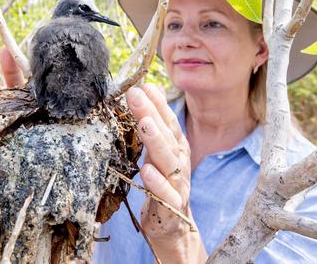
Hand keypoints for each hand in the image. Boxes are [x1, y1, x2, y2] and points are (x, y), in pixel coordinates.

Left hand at [126, 84, 205, 261]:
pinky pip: (166, 195)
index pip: (169, 123)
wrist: (173, 230)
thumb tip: (143, 94)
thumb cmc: (162, 188)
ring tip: (145, 123)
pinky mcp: (171, 210)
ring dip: (157, 142)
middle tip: (136, 95)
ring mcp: (178, 187)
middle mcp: (180, 165)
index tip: (144, 85)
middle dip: (152, 114)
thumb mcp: (157, 156)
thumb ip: (152, 130)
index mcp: (177, 151)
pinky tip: (147, 171)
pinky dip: (157, 183)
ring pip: (169, 162)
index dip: (158, 104)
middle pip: (168, 136)